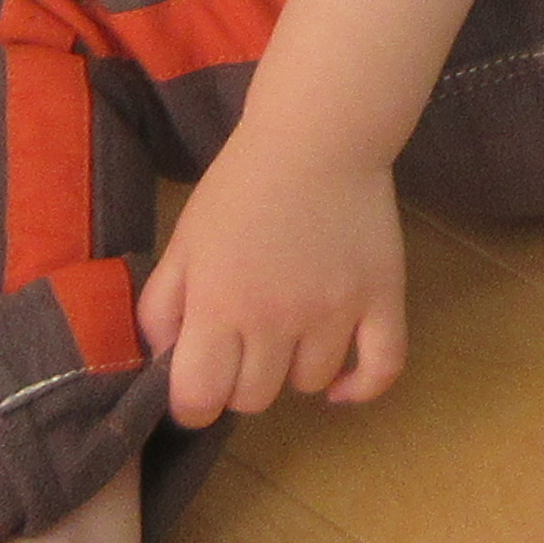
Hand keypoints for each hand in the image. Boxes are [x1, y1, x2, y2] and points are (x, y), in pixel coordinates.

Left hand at [141, 129, 405, 426]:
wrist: (317, 137)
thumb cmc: (241, 187)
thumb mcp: (183, 241)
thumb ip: (161, 307)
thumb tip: (164, 361)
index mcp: (219, 305)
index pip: (199, 398)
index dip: (192, 405)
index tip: (196, 388)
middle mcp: (276, 319)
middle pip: (253, 398)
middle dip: (239, 382)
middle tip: (242, 346)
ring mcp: (335, 312)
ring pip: (307, 384)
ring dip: (291, 370)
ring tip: (289, 334)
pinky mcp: (382, 298)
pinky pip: (381, 368)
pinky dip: (359, 387)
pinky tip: (338, 385)